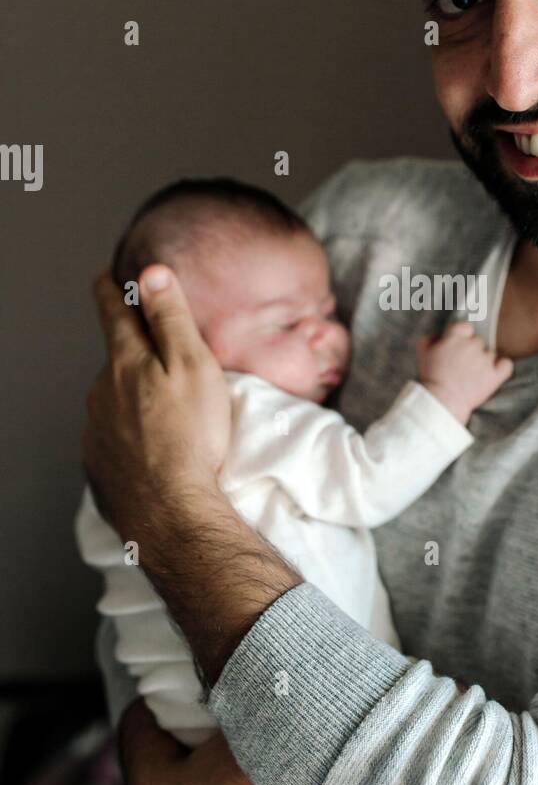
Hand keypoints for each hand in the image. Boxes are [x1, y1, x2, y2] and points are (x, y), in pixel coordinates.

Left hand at [83, 265, 230, 538]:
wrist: (171, 512)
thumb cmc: (192, 436)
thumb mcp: (192, 366)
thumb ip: (170, 318)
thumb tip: (151, 273)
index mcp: (126, 362)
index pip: (114, 313)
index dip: (112, 289)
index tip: (107, 276)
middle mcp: (102, 392)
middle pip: (116, 360)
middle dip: (133, 353)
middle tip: (161, 358)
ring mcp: (97, 431)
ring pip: (114, 401)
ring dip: (134, 399)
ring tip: (167, 413)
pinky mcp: (101, 465)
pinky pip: (115, 439)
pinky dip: (131, 436)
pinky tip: (154, 449)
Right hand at [416, 320, 512, 424]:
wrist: (441, 401)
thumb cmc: (431, 378)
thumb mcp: (423, 354)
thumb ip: (429, 338)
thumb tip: (438, 335)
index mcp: (454, 338)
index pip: (465, 326)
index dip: (463, 336)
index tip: (458, 345)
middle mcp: (471, 346)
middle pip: (478, 341)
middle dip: (472, 351)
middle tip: (463, 365)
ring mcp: (485, 360)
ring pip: (490, 354)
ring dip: (484, 361)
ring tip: (473, 375)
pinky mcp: (494, 376)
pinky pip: (506, 364)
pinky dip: (502, 367)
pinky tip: (494, 372)